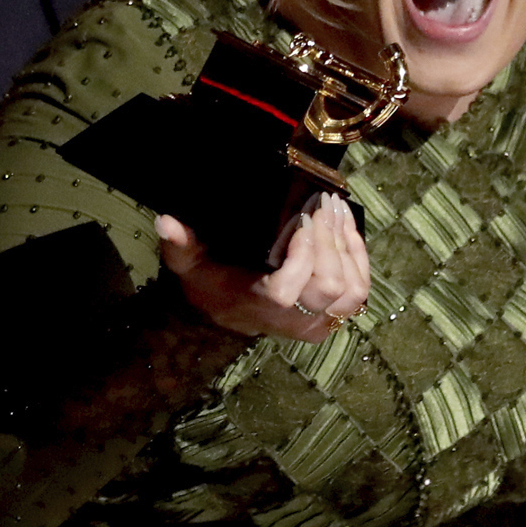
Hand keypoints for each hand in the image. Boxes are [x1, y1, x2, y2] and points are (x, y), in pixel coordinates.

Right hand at [157, 194, 371, 342]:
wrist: (231, 315)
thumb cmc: (213, 285)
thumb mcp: (190, 266)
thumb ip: (179, 245)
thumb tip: (166, 222)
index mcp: (262, 307)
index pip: (290, 289)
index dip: (304, 251)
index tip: (304, 215)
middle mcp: (296, 323)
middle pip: (330, 286)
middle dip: (331, 240)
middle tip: (325, 202)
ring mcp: (320, 323)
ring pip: (352, 288)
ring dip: (349, 245)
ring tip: (337, 211)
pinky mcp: (335, 318)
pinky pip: (360, 290)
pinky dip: (360, 257)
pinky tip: (348, 229)